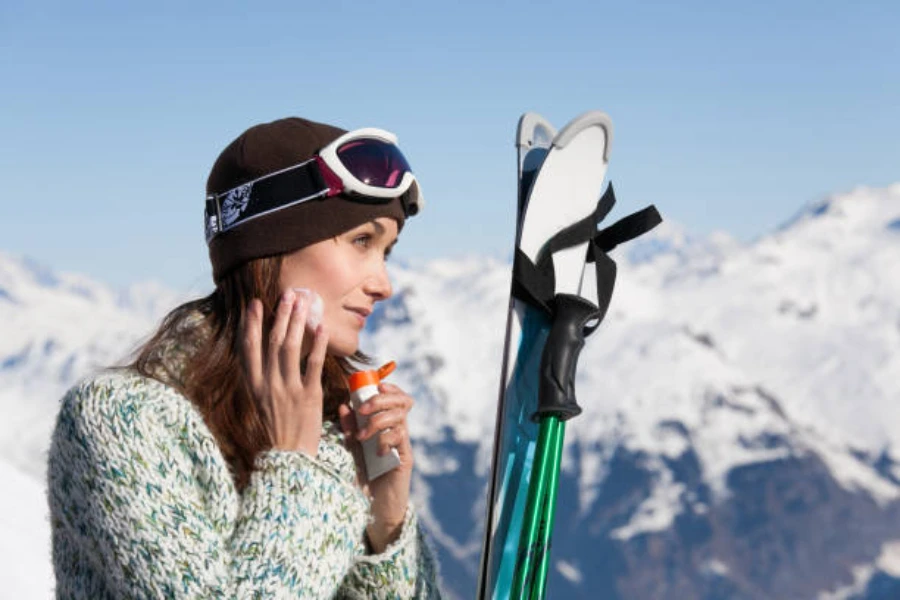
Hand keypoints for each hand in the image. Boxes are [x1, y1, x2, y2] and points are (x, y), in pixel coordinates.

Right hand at [242, 290, 329, 455]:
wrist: (289, 458)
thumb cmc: (277, 429)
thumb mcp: (262, 402)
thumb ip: (264, 377)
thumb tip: (268, 351)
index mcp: (254, 385)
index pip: (249, 348)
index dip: (252, 324)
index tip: (255, 303)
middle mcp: (268, 385)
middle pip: (273, 342)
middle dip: (281, 315)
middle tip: (289, 294)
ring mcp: (288, 390)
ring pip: (291, 348)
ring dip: (297, 322)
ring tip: (304, 302)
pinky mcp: (308, 396)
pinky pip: (312, 365)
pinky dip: (317, 344)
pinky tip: (321, 327)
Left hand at [338, 382, 414, 552]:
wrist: (374, 509)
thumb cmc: (363, 478)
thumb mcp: (352, 450)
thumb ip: (349, 430)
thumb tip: (344, 406)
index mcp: (386, 425)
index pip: (395, 398)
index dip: (389, 388)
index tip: (375, 386)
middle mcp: (398, 431)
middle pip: (402, 401)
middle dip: (381, 400)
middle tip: (363, 409)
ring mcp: (403, 444)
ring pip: (400, 418)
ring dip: (379, 421)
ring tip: (364, 435)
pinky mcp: (405, 459)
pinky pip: (400, 439)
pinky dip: (386, 440)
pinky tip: (376, 451)